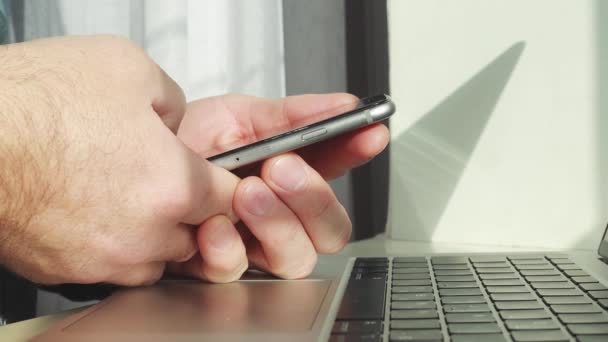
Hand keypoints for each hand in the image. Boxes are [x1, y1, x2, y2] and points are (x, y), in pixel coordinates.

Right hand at [0, 36, 238, 284]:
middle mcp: (143, 233)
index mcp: (172, 185)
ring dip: (154, 235)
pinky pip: (108, 267)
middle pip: (197, 236)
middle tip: (171, 183)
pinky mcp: (64, 270)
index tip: (222, 180)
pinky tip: (94, 210)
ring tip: (131, 198)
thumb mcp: (125, 67)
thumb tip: (173, 118)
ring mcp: (102, 258)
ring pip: (155, 261)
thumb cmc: (32, 103)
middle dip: (192, 212)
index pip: (231, 201)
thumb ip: (170, 99)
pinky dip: (112, 246)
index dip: (228, 185)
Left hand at [174, 94, 389, 281]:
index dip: (358, 152)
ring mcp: (252, 244)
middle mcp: (279, 214)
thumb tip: (344, 104)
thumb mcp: (238, 117)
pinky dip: (227, 247)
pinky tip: (211, 225)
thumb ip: (292, 116)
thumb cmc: (185, 142)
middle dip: (313, 199)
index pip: (338, 169)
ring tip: (247, 193)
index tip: (369, 133)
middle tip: (284, 169)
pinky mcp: (219, 265)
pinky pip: (239, 271)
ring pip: (296, 258)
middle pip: (330, 230)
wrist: (132, 165)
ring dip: (276, 224)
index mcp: (289, 174)